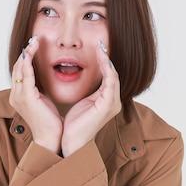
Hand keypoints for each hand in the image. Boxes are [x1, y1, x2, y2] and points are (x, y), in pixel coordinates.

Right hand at [9, 36, 62, 153]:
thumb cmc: (49, 122)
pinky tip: (32, 51)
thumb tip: (44, 78)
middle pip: (17, 67)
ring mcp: (18, 96)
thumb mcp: (43, 101)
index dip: (26, 57)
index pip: (20, 72)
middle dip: (25, 52)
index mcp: (18, 96)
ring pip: (20, 68)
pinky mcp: (26, 97)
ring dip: (27, 53)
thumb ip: (40, 89)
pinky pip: (25, 74)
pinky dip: (28, 60)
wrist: (50, 138)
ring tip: (35, 41)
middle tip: (34, 38)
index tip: (34, 45)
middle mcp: (15, 95)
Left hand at [61, 41, 121, 156]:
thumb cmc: (74, 123)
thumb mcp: (82, 102)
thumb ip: (88, 91)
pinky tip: (103, 61)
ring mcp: (112, 104)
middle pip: (113, 73)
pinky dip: (108, 71)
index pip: (108, 75)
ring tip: (101, 49)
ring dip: (107, 61)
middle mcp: (112, 100)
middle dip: (106, 57)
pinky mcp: (107, 106)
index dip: (103, 60)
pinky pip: (111, 84)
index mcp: (106, 99)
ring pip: (114, 76)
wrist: (72, 141)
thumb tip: (81, 75)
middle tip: (100, 43)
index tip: (96, 47)